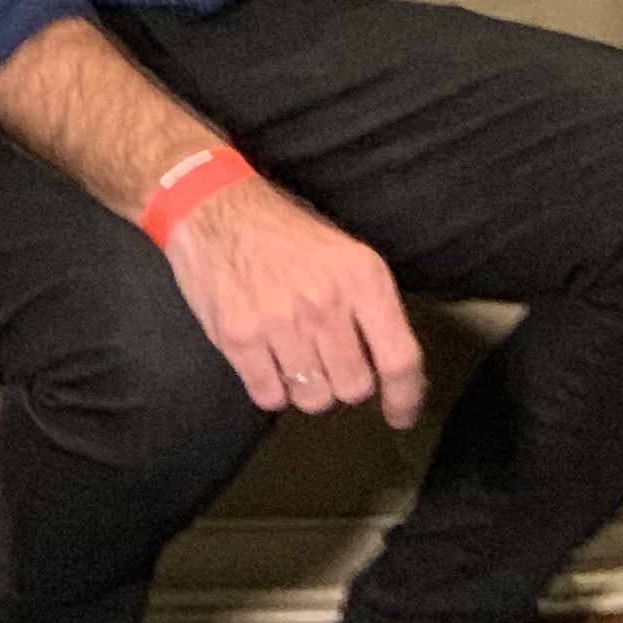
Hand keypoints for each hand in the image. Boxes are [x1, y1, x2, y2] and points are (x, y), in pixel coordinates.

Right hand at [163, 178, 427, 425]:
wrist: (215, 208)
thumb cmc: (285, 235)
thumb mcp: (346, 256)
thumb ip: (371, 309)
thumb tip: (396, 369)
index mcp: (362, 277)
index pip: (399, 356)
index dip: (406, 396)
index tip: (402, 414)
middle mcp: (325, 302)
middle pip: (354, 387)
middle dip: (345, 382)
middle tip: (328, 358)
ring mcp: (280, 322)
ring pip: (314, 399)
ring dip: (307, 387)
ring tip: (294, 353)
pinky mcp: (239, 338)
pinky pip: (270, 397)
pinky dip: (271, 388)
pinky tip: (267, 358)